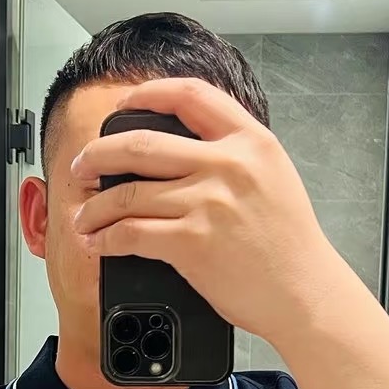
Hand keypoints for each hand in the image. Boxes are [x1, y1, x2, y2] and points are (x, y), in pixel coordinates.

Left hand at [71, 76, 349, 346]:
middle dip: (98, 154)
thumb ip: (234, 155)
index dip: (147, 94)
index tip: (121, 106)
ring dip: (94, 208)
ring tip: (83, 217)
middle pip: (141, 144)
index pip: (191, 95)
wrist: (305, 293)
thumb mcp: (273, 177)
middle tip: (83, 166)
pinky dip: (105, 239)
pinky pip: (130, 233)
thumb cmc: (289, 245)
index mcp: (251, 141)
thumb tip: (180, 149)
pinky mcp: (191, 242)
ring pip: (127, 193)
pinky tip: (98, 243)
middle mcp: (228, 164)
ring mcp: (208, 202)